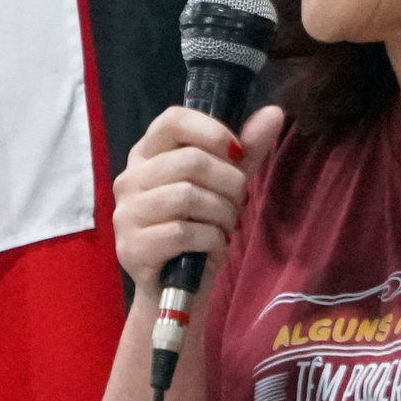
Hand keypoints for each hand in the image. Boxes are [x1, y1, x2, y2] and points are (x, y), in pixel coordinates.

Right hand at [113, 102, 284, 297]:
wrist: (177, 288)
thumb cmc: (199, 229)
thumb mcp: (225, 186)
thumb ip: (246, 150)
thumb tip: (274, 112)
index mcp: (147, 154)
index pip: (173, 120)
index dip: (211, 131)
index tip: (237, 154)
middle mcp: (129, 179)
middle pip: (190, 161)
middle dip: (229, 184)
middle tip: (235, 204)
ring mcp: (126, 213)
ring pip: (188, 196)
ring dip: (221, 214)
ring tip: (223, 226)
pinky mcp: (132, 247)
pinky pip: (183, 232)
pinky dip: (211, 240)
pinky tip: (212, 246)